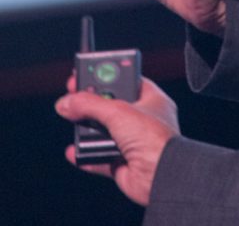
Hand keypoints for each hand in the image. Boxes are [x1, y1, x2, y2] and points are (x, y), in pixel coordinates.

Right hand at [56, 74, 179, 206]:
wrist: (160, 176)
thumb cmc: (155, 139)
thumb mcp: (118, 112)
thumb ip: (90, 105)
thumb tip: (68, 101)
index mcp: (151, 99)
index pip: (126, 81)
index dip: (106, 76)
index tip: (87, 74)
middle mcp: (143, 119)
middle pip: (111, 106)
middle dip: (92, 105)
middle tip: (74, 98)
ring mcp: (133, 143)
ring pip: (104, 132)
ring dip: (88, 131)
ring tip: (75, 125)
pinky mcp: (123, 164)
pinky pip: (99, 158)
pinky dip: (86, 156)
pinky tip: (74, 152)